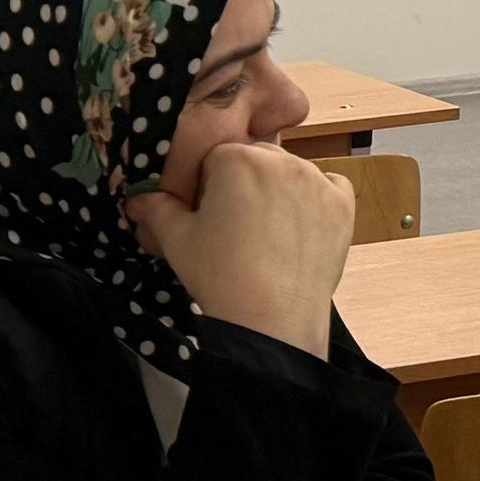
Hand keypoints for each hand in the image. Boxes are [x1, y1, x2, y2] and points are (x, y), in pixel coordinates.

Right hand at [129, 140, 350, 359]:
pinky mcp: (342, 204)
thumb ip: (157, 210)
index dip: (210, 189)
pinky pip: (329, 188)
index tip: (210, 219)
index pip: (217, 159)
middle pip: (256, 162)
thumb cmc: (220, 277)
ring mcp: (316, 180)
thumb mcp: (178, 242)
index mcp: (236, 158)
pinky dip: (317, 204)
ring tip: (267, 239)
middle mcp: (281, 159)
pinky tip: (300, 232)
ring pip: (290, 175)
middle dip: (245, 187)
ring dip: (279, 194)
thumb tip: (137, 199)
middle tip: (236, 232)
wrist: (271, 322)